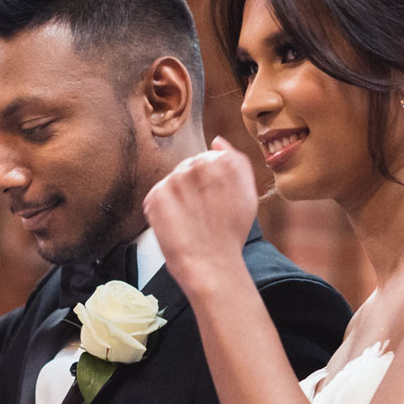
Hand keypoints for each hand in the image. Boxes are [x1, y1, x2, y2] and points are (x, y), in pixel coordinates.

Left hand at [143, 136, 259, 291]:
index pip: (209, 159)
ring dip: (177, 197)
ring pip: (173, 181)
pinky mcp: (156, 195)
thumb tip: (216, 140)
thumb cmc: (231, 233)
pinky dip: (163, 209)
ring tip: (190, 220)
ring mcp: (175, 179)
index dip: (210, 183)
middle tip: (202, 213)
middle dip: (192, 186)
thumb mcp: (246, 194)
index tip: (214, 201)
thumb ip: (235, 161)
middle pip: (189, 167)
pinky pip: (157, 196)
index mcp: (225, 161)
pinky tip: (177, 224)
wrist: (211, 263)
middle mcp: (199, 164)